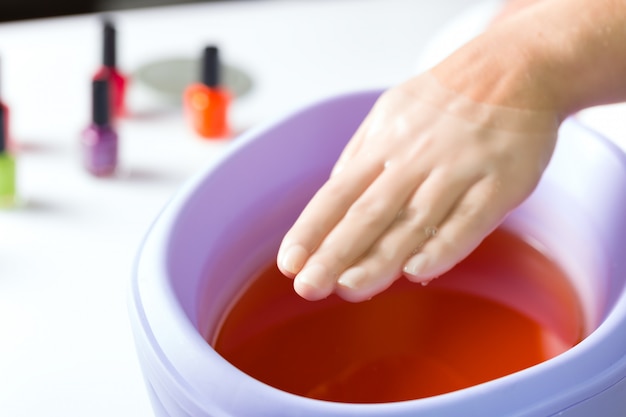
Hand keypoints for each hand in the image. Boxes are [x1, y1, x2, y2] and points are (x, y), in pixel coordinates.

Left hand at [276, 73, 558, 301]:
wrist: (516, 66)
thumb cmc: (445, 99)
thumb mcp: (390, 113)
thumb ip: (361, 157)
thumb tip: (332, 200)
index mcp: (384, 142)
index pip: (336, 194)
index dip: (310, 230)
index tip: (289, 263)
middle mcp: (415, 157)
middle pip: (368, 213)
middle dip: (334, 253)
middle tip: (308, 286)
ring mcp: (458, 169)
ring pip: (413, 222)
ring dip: (380, 259)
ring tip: (350, 288)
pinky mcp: (501, 181)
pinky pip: (469, 220)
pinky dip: (443, 246)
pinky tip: (417, 271)